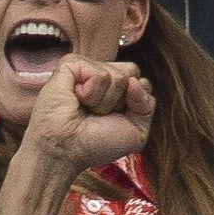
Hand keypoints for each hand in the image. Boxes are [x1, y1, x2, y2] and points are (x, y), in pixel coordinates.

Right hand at [19, 56, 154, 179]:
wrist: (67, 149)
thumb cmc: (95, 144)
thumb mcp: (136, 131)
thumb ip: (147, 104)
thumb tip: (134, 81)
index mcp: (116, 88)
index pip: (141, 81)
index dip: (135, 103)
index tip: (114, 119)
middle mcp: (101, 75)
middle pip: (132, 71)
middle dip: (123, 99)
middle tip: (100, 113)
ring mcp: (86, 69)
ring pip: (118, 75)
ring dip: (105, 102)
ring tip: (85, 108)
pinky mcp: (70, 65)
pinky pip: (99, 74)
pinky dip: (92, 93)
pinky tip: (76, 99)